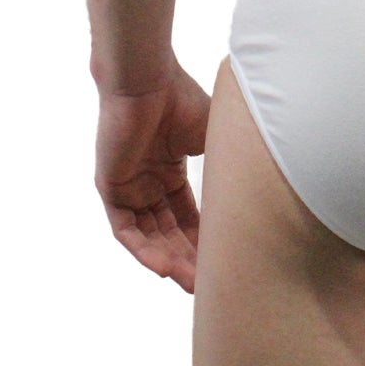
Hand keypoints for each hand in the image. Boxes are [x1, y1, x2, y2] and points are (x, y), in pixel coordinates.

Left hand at [92, 59, 211, 293]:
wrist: (149, 80)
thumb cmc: (183, 99)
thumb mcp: (214, 139)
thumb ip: (226, 167)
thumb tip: (254, 195)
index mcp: (169, 170)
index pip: (187, 216)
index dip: (203, 240)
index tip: (223, 263)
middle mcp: (148, 182)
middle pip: (169, 232)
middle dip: (189, 259)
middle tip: (208, 285)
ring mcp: (128, 186)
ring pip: (148, 236)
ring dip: (169, 260)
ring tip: (190, 283)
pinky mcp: (109, 188)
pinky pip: (126, 230)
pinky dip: (144, 250)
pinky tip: (165, 267)